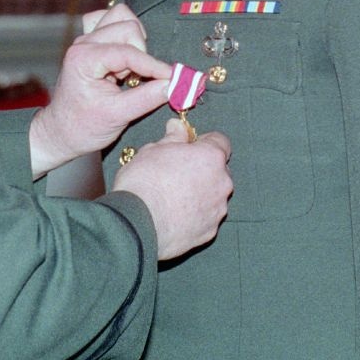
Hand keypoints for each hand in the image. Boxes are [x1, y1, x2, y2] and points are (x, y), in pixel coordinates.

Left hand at [28, 3, 173, 178]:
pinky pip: (112, 21)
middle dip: (142, 53)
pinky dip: (125, 34)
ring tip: (131, 69)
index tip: (174, 79)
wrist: (61, 132)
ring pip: (121, 17)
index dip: (155, 66)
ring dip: (134, 40)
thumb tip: (175, 84)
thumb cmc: (82, 126)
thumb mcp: (117, 116)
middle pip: (127, 27)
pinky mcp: (93, 41)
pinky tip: (126, 57)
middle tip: (140, 80)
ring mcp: (88, 39)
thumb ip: (148, 98)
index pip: (129, 52)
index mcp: (84, 58)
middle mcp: (84, 43)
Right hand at [112, 119, 232, 260]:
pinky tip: (173, 215)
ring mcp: (217, 210)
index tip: (189, 145)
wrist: (137, 225)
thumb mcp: (153, 150)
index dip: (204, 141)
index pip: (220, 141)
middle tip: (176, 171)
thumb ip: (172, 137)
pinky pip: (205, 218)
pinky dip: (194, 215)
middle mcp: (221, 183)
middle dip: (202, 169)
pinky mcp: (208, 232)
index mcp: (211, 157)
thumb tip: (177, 127)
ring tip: (172, 197)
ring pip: (213, 196)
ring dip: (199, 193)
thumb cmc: (145, 182)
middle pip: (218, 170)